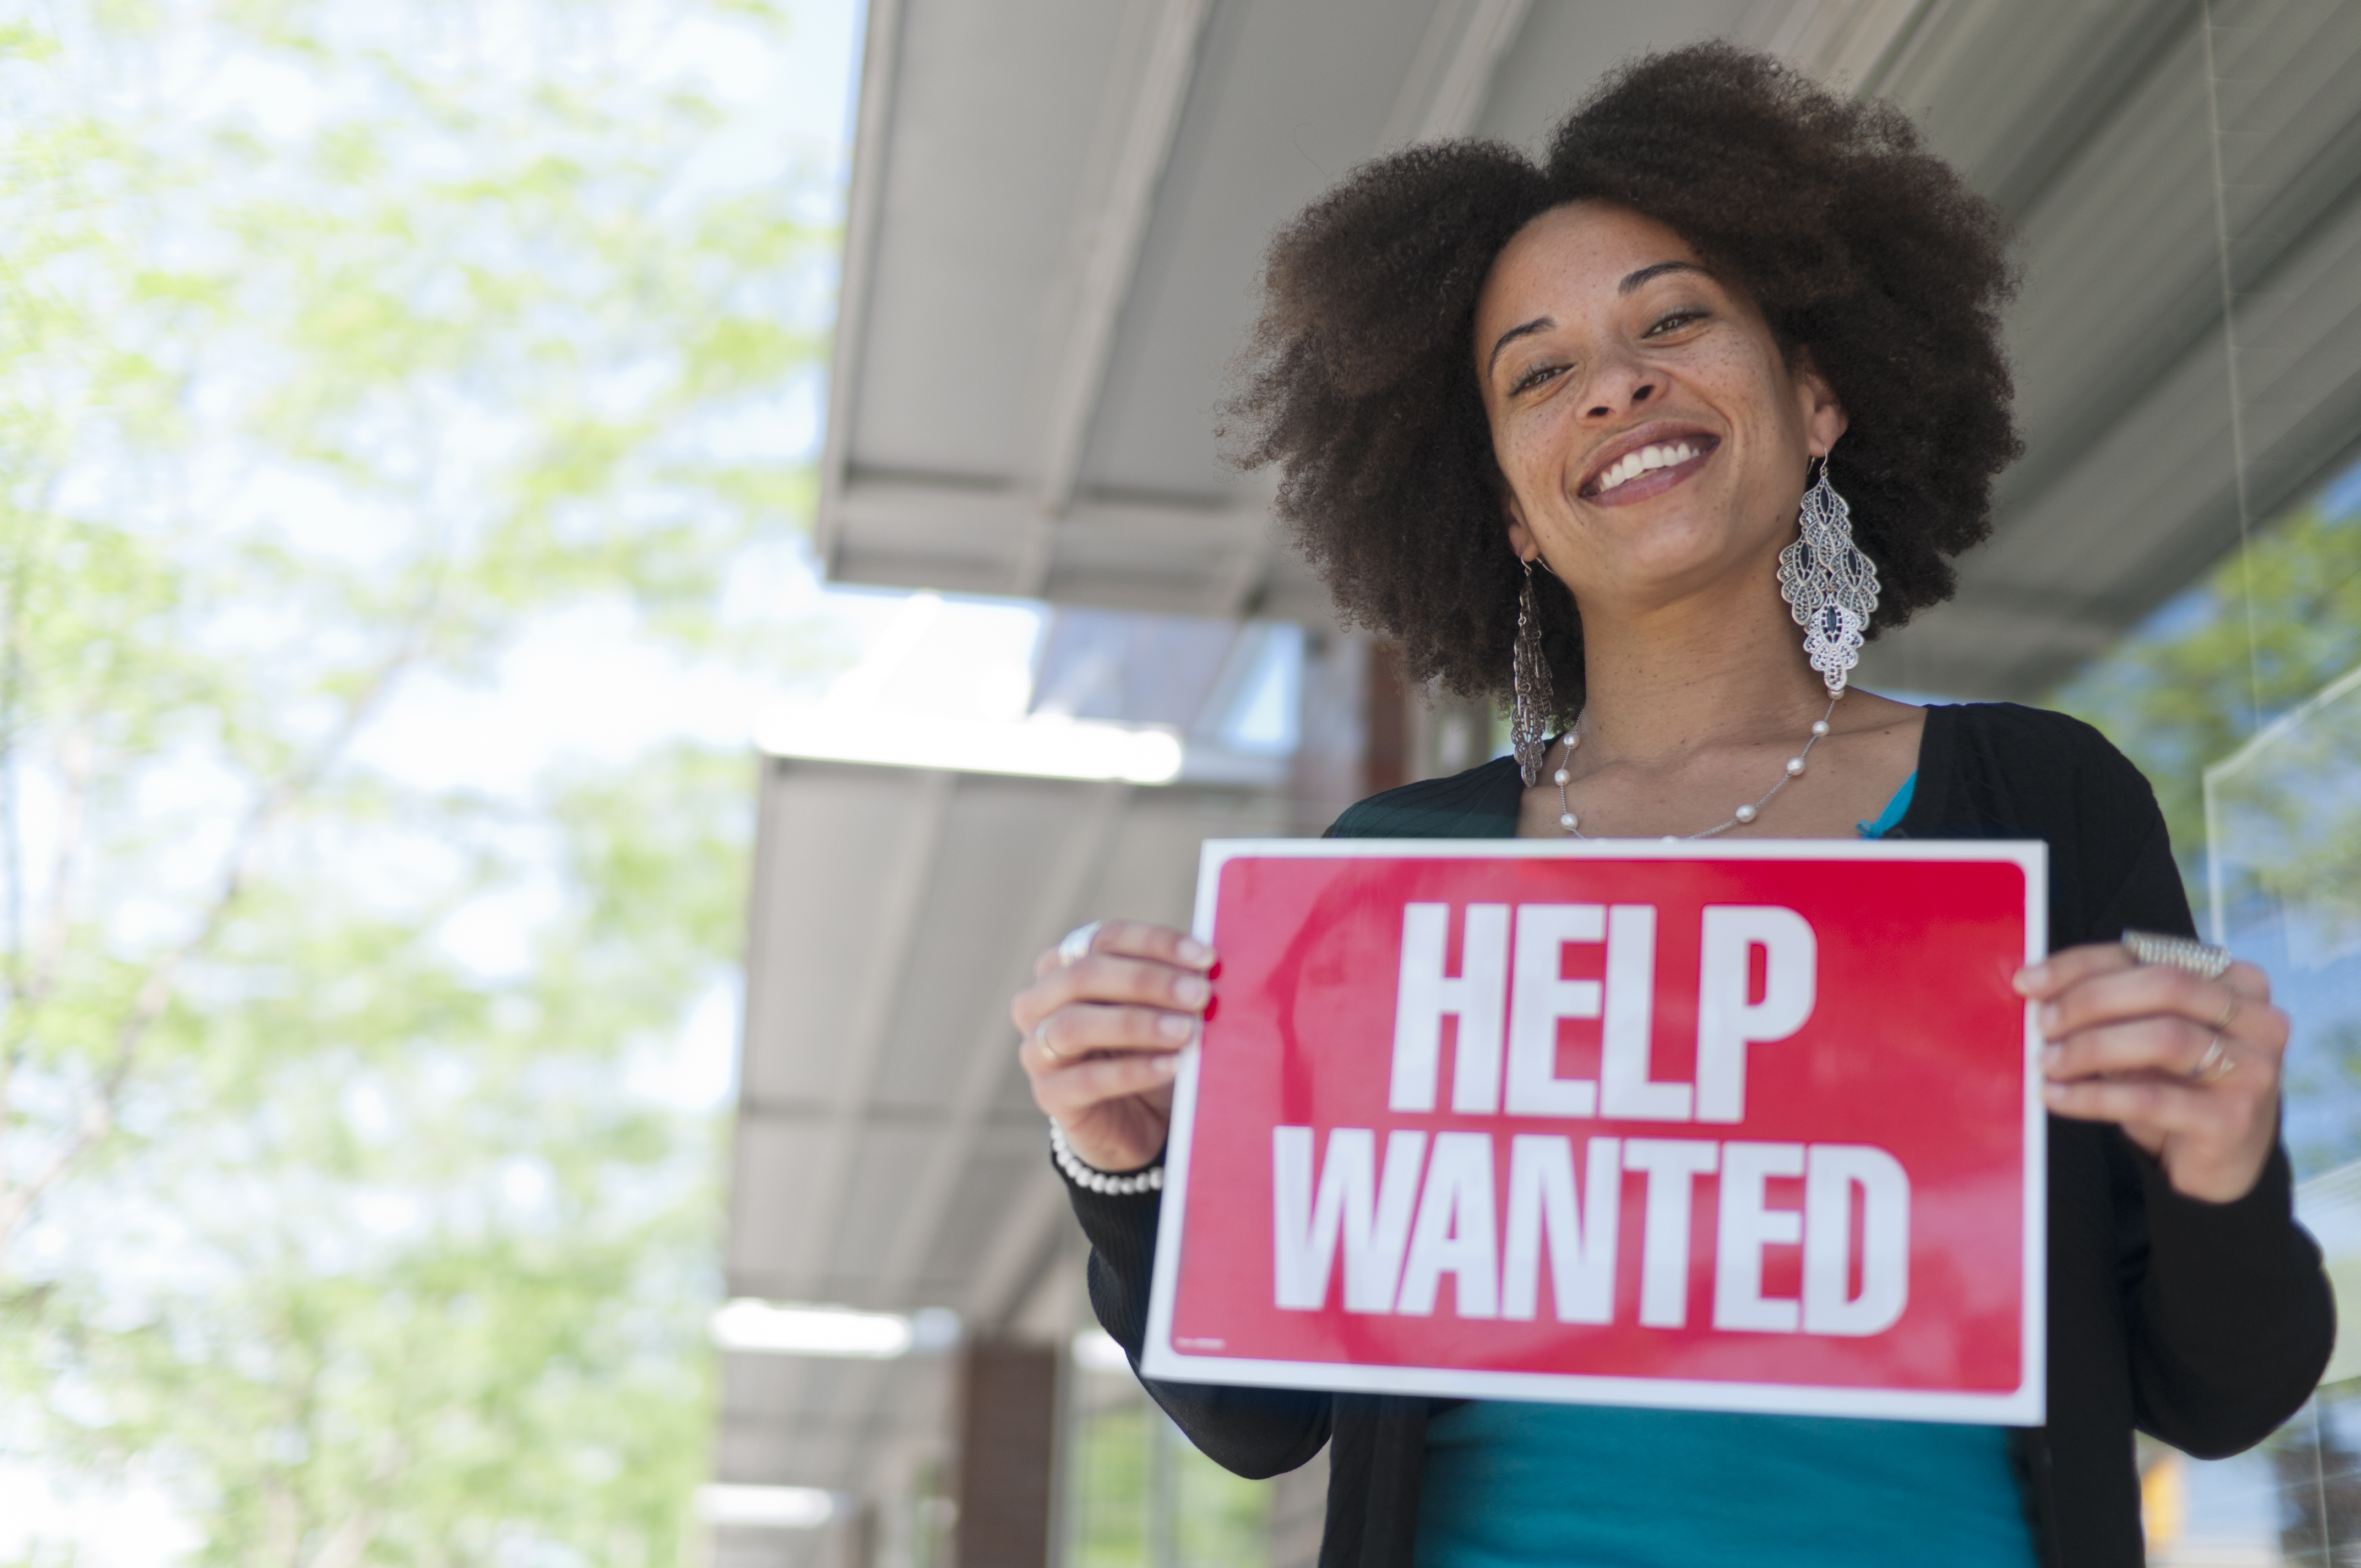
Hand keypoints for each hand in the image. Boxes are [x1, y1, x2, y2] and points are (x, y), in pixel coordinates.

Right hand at [1012, 920, 1215, 1172]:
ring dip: (1137, 1024)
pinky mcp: (1049, 1095)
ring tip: (1186, 1031)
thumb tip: (1209, 964)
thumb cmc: (1149, 1049)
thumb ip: (1174, 983)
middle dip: (1147, 981)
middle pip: (1084, 975)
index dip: (1154, 943)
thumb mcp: (1159, 1009)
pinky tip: (1172, 1066)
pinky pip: (1087, 1080)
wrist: (1137, 1121)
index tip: (1205, 956)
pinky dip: (1133, 1071)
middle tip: (1199, 993)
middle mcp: (1038, 1002)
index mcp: (1064, 965)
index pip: (1103, 938)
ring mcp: (1037, 1050)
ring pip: (1075, 1025)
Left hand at [2018, 942, 2288, 1202]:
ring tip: (2046, 1061)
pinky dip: (2094, 1096)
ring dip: (2090, 1047)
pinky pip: (2152, 1100)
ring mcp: (2255, 1070)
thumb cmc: (2174, 1083)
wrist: (2218, 1160)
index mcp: (2238, 982)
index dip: (2081, 964)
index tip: (2028, 981)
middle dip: (2090, 1000)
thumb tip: (2037, 984)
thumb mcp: (2147, 1033)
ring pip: (2164, 1038)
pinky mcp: (2234, 1120)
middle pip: (2166, 985)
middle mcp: (2259, 1020)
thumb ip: (2112, 1003)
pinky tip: (2057, 1097)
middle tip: (2041, 1023)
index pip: (2150, 955)